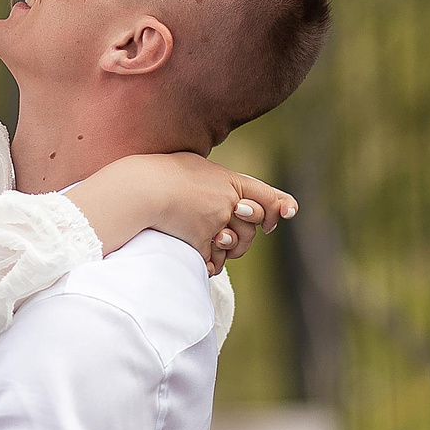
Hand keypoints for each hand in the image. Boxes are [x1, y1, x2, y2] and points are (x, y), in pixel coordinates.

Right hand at [64, 153, 296, 270]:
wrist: (140, 189)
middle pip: (253, 227)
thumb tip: (228, 193)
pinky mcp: (204, 242)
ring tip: (210, 241)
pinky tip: (194, 250)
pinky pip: (214, 262)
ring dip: (226, 249)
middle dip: (243, 234)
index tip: (289, 212)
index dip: (280, 205)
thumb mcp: (196, 167)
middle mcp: (230, 202)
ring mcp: (218, 223)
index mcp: (230, 181)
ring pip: (236, 247)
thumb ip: (216, 181)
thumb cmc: (161, 174)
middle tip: (225, 234)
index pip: (267, 195)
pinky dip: (207, 261)